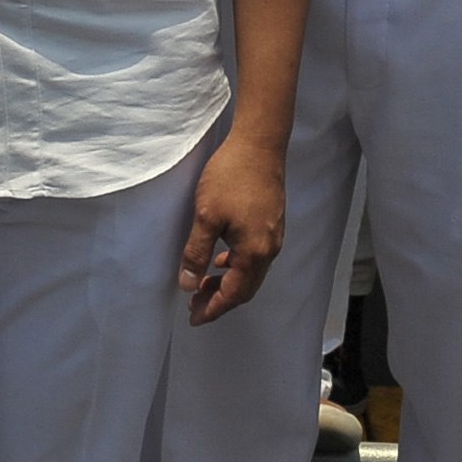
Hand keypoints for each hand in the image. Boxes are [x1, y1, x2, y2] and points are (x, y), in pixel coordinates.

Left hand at [179, 133, 285, 325]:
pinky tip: (221, 258)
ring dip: (228, 283)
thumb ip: (197, 253)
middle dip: (220, 300)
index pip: (233, 294)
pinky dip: (237, 266)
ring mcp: (274, 236)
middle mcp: (269, 249)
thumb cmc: (231, 176)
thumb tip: (187, 284)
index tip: (193, 318)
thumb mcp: (206, 215)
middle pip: (246, 288)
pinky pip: (255, 257)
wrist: (260, 143)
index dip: (212, 308)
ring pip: (251, 273)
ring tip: (202, 284)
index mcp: (254, 252)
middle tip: (195, 306)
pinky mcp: (272, 222)